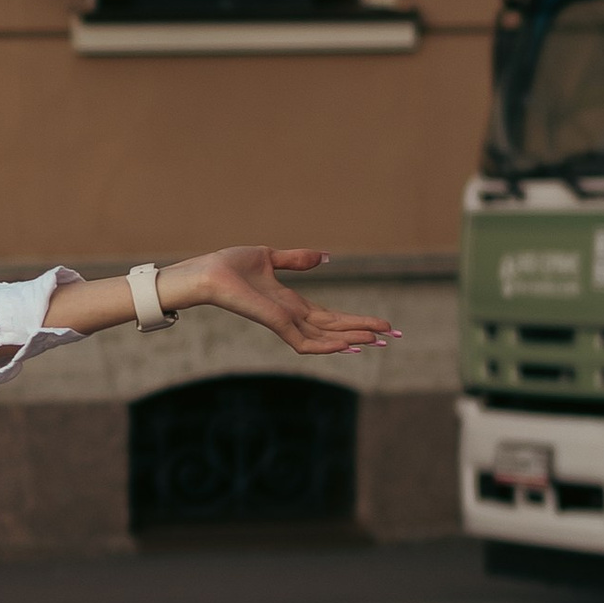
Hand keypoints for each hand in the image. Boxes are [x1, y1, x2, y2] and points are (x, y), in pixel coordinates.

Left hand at [175, 248, 397, 356]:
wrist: (209, 273)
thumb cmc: (230, 266)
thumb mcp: (270, 258)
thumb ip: (297, 260)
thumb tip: (324, 257)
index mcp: (291, 304)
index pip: (331, 317)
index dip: (357, 321)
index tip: (383, 325)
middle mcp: (292, 317)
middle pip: (336, 329)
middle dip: (365, 332)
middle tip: (395, 336)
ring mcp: (285, 323)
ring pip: (327, 337)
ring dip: (353, 339)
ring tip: (379, 340)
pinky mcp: (277, 324)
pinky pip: (306, 341)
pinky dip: (328, 345)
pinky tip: (349, 345)